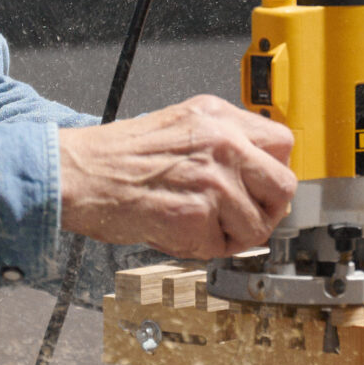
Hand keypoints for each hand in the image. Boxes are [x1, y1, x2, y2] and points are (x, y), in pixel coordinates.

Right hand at [60, 95, 296, 257]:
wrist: (79, 174)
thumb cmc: (119, 156)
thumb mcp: (181, 124)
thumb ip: (224, 139)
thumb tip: (259, 169)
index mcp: (218, 116)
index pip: (283, 143)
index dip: (274, 170)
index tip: (261, 185)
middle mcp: (222, 143)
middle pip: (284, 186)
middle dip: (268, 208)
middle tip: (244, 215)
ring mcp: (212, 180)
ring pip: (258, 224)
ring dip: (233, 235)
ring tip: (202, 225)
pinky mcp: (197, 216)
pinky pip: (223, 247)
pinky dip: (203, 248)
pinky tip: (180, 230)